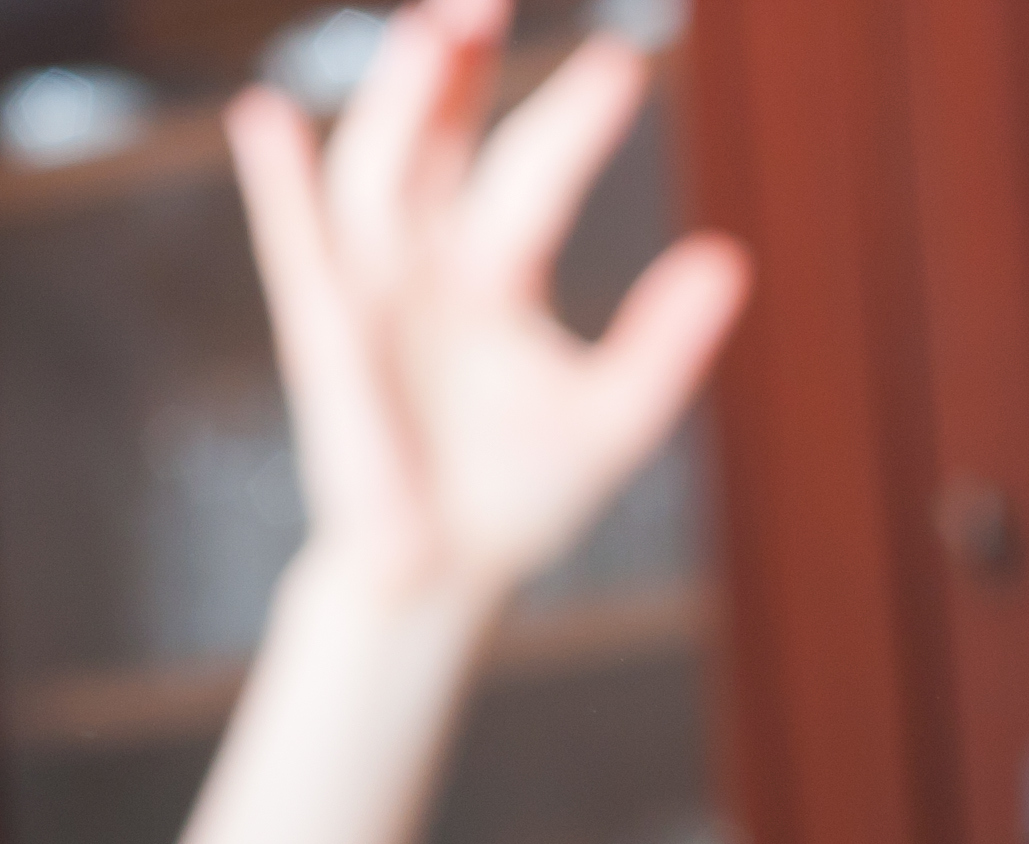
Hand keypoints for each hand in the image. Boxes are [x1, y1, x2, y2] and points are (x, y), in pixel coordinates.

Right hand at [227, 0, 749, 613]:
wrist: (443, 571)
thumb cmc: (520, 488)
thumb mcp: (613, 415)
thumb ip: (665, 342)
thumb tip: (730, 258)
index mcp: (493, 265)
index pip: (534, 165)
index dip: (575, 113)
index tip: (626, 60)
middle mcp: (425, 256)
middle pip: (437, 130)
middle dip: (458, 62)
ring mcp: (368, 286)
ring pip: (375, 163)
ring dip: (399, 97)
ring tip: (435, 27)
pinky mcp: (323, 333)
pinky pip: (294, 246)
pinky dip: (278, 184)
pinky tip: (266, 117)